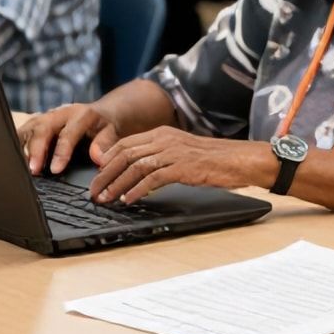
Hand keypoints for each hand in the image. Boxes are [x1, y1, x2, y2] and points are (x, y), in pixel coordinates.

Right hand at [17, 104, 122, 174]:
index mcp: (81, 114)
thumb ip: (105, 143)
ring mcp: (47, 116)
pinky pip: (24, 131)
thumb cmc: (106, 126)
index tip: (55, 170)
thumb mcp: (113, 131)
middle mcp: (61, 113)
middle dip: (36, 149)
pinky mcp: (38, 122)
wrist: (100, 113)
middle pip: (43, 128)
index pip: (68, 133)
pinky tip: (16, 159)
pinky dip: (18, 144)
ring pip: (30, 127)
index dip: (61, 152)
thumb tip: (97, 158)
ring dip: (23, 146)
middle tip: (33, 170)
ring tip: (21, 167)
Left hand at [89, 126, 267, 203]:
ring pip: (134, 166)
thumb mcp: (183, 153)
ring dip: (116, 184)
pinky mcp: (182, 167)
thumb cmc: (215, 160)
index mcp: (163, 133)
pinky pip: (152, 178)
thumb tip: (139, 174)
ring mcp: (173, 152)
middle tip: (94, 192)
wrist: (240, 160)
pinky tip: (129, 200)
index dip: (106, 161)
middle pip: (124, 154)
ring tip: (105, 199)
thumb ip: (161, 158)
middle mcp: (165, 139)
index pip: (125, 144)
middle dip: (104, 175)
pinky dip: (136, 190)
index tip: (96, 176)